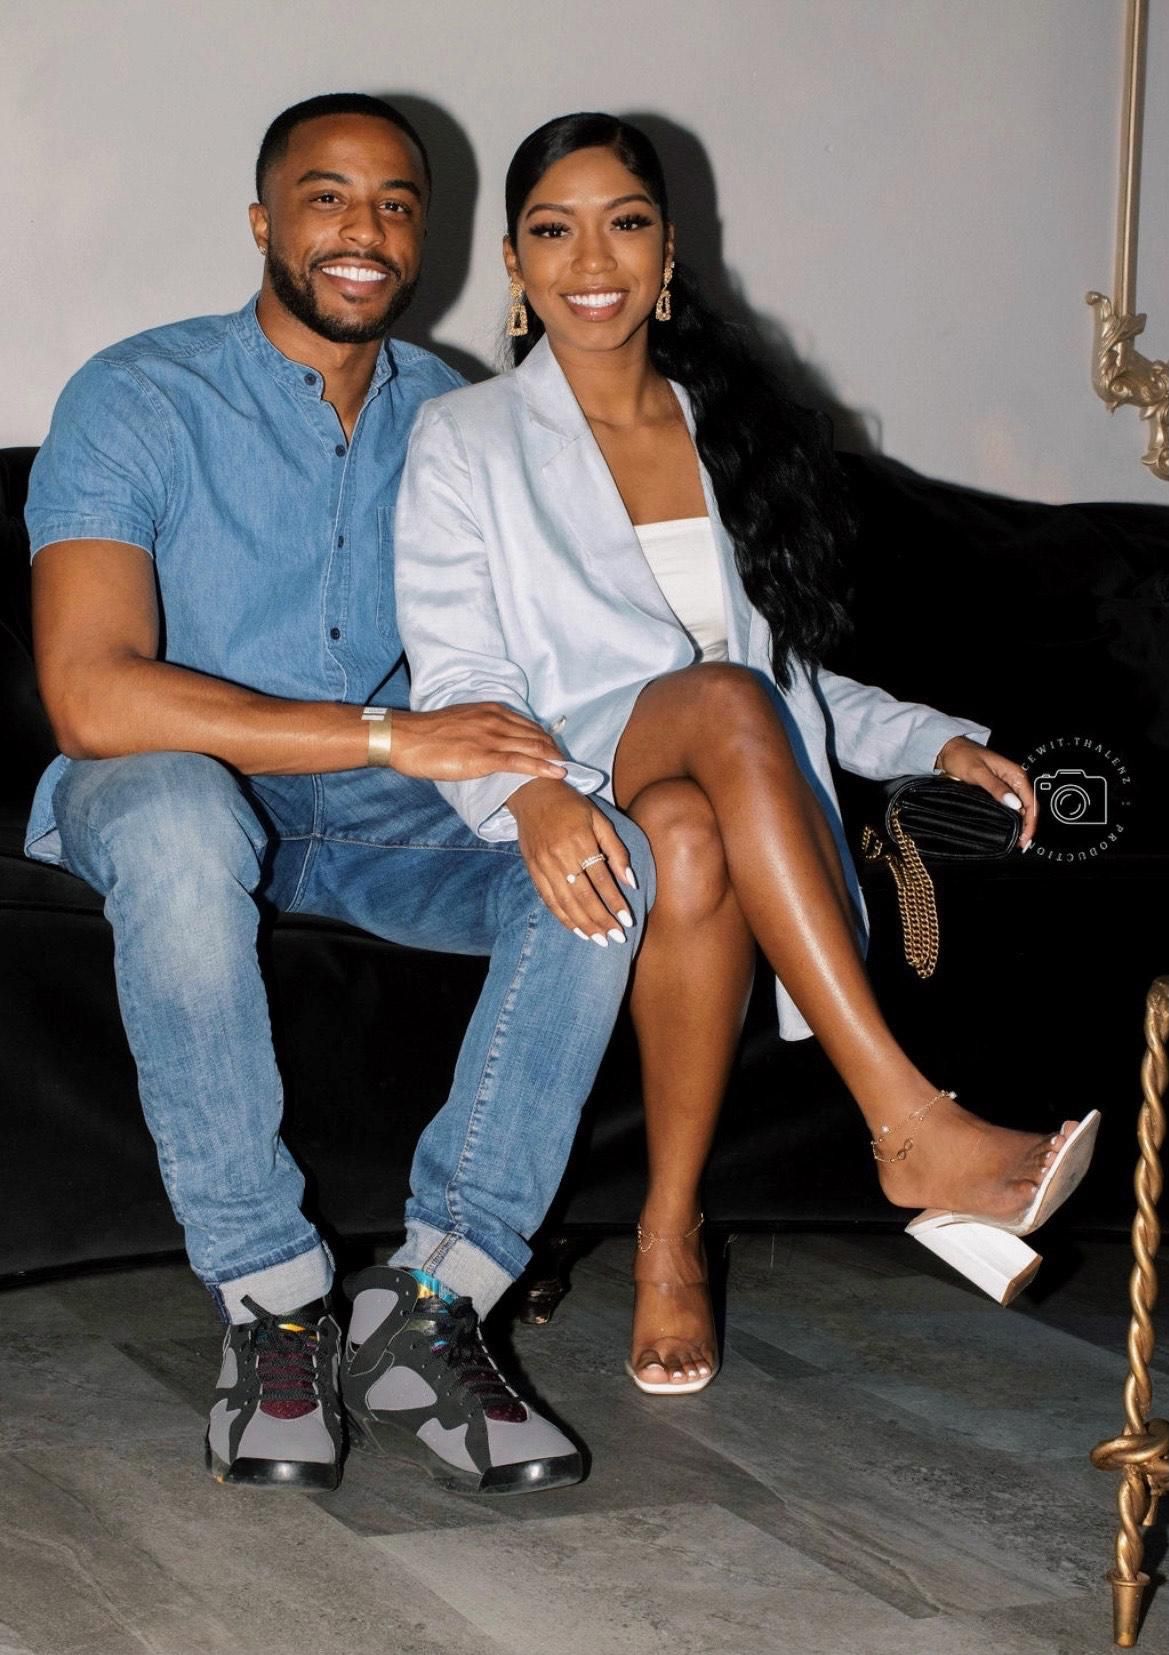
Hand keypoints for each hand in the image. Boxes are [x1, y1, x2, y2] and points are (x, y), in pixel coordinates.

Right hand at [389, 704, 568, 782]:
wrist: (405, 737)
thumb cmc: (427, 734)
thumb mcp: (461, 723)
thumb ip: (480, 730)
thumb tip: (490, 743)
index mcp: (490, 710)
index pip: (528, 724)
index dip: (545, 739)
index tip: (554, 752)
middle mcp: (496, 720)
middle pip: (536, 735)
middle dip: (554, 750)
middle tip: (566, 764)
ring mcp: (491, 737)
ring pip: (534, 747)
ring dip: (554, 759)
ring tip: (568, 770)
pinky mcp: (485, 756)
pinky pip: (521, 762)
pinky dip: (543, 768)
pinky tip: (558, 773)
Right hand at [508, 778, 638, 944]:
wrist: (532, 794)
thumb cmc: (572, 806)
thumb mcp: (600, 820)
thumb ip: (616, 850)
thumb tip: (631, 881)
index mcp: (580, 841)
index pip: (601, 879)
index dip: (615, 902)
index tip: (628, 920)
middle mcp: (560, 856)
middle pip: (583, 896)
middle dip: (601, 920)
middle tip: (617, 938)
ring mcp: (543, 865)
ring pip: (565, 903)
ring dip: (584, 925)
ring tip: (599, 940)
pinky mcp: (532, 870)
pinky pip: (548, 900)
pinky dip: (563, 918)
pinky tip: (576, 930)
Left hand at [935, 735, 1036, 849]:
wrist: (948, 749)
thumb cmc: (962, 756)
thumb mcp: (978, 772)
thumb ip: (996, 787)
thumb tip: (1014, 803)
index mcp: (1015, 774)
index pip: (1030, 801)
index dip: (1030, 822)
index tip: (1025, 838)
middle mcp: (1013, 780)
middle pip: (1027, 806)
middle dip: (1027, 826)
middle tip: (1020, 844)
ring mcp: (1006, 785)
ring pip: (1019, 808)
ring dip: (1019, 824)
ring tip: (1015, 841)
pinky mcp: (997, 790)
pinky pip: (1009, 806)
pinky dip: (1011, 818)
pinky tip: (1007, 828)